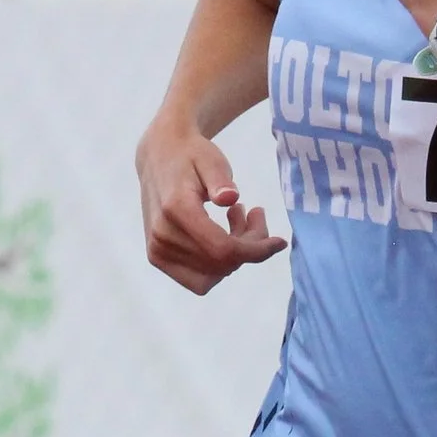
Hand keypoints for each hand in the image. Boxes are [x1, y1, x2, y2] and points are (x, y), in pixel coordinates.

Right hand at [136, 120, 285, 294]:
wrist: (158, 157)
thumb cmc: (191, 156)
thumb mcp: (211, 159)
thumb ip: (220, 179)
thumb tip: (230, 197)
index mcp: (175, 210)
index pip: (223, 249)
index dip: (256, 251)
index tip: (279, 242)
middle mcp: (162, 235)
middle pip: (223, 262)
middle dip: (250, 246)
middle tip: (255, 214)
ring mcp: (157, 251)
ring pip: (214, 273)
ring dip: (236, 254)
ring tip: (238, 217)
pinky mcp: (158, 258)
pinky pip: (199, 279)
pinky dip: (219, 263)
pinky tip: (225, 234)